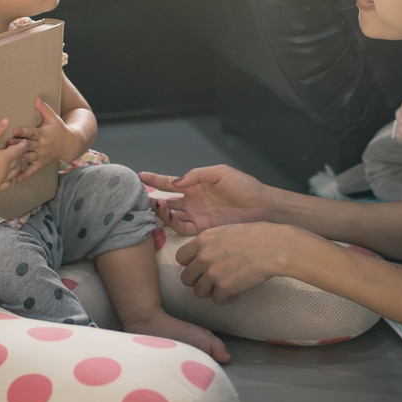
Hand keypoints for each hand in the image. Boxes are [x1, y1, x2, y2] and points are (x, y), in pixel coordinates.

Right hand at [0, 119, 29, 189]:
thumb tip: (7, 120)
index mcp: (3, 158)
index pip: (20, 150)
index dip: (23, 145)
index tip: (23, 141)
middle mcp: (4, 171)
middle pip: (19, 161)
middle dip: (20, 153)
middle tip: (17, 148)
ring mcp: (0, 180)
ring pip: (15, 172)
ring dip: (17, 165)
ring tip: (13, 158)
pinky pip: (8, 183)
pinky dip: (10, 177)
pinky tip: (6, 172)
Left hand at [10, 97, 82, 178]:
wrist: (70, 144)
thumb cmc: (59, 129)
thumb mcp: (54, 118)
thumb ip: (44, 109)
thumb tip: (36, 98)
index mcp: (43, 133)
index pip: (32, 132)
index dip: (23, 131)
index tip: (15, 130)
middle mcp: (42, 145)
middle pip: (27, 145)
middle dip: (17, 145)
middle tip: (6, 145)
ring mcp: (41, 155)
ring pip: (28, 157)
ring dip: (18, 159)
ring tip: (6, 161)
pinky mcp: (41, 163)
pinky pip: (33, 170)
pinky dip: (25, 174)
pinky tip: (16, 178)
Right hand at [139, 165, 267, 235]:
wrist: (261, 207)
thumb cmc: (244, 186)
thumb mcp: (220, 173)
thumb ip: (196, 175)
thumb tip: (175, 183)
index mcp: (195, 185)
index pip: (170, 182)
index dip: (155, 179)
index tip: (140, 176)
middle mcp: (193, 201)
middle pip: (167, 201)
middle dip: (153, 200)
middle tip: (141, 199)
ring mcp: (196, 215)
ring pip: (171, 215)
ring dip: (160, 212)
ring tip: (156, 206)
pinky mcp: (203, 229)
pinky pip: (182, 228)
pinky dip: (172, 224)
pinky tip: (168, 218)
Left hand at [176, 222, 294, 303]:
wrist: (273, 247)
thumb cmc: (256, 235)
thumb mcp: (226, 231)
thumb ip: (211, 243)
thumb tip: (204, 252)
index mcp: (202, 240)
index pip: (180, 257)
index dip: (189, 263)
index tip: (199, 266)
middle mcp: (203, 257)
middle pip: (186, 278)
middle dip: (197, 281)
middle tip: (211, 280)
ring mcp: (212, 274)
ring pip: (199, 292)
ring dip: (211, 291)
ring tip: (225, 286)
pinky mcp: (224, 288)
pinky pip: (217, 300)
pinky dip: (226, 298)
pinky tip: (236, 291)